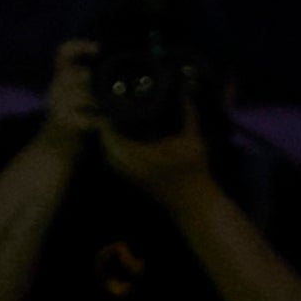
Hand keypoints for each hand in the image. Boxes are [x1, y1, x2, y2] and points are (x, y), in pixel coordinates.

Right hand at [35, 38, 104, 155]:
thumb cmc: (68, 121)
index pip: (63, 53)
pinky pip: (90, 119)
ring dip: (99, 104)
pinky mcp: (67, 125)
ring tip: (104, 111)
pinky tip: (102, 125)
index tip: (97, 48)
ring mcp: (59, 107)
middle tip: (102, 91)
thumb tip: (96, 69)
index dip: (79, 46)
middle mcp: (55, 90)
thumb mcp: (68, 96)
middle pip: (77, 74)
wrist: (52, 152)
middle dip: (92, 82)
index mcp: (58, 80)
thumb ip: (78, 81)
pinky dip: (100, 122)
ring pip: (85, 96)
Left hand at [99, 87, 214, 194]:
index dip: (106, 120)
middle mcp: (131, 168)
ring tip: (111, 121)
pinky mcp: (133, 181)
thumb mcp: (194, 143)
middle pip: (106, 145)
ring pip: (108, 155)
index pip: (112, 137)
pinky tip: (120, 138)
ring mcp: (130, 177)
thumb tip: (186, 95)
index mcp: (141, 157)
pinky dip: (113, 149)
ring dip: (107, 139)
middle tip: (107, 110)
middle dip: (104, 128)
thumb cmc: (196, 174)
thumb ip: (188, 117)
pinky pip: (115, 163)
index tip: (107, 105)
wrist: (196, 206)